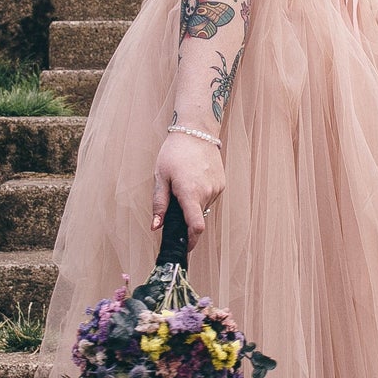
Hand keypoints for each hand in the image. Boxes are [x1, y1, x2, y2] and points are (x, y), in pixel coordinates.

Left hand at [151, 131, 224, 249]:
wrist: (196, 130)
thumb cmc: (174, 152)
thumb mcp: (160, 177)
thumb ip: (159, 204)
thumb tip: (156, 226)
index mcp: (190, 193)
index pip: (196, 227)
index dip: (190, 241)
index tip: (184, 246)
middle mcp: (207, 193)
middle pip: (197, 218)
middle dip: (186, 219)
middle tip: (175, 206)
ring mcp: (216, 188)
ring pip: (204, 207)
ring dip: (193, 205)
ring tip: (183, 185)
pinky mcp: (221, 183)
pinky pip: (210, 197)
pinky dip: (201, 196)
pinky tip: (193, 180)